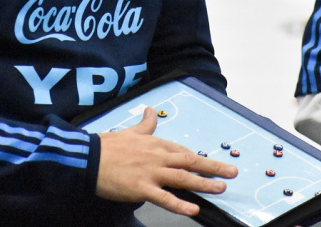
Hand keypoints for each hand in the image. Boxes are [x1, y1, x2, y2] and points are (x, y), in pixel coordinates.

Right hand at [96, 107, 237, 215]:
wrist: (88, 158)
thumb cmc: (107, 145)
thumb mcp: (129, 131)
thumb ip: (144, 124)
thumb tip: (150, 111)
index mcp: (154, 143)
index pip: (182, 151)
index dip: (198, 159)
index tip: (212, 163)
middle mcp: (157, 157)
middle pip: (189, 162)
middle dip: (212, 168)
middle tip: (231, 172)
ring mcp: (151, 173)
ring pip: (182, 178)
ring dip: (203, 183)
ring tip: (220, 188)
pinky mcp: (142, 188)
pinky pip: (164, 198)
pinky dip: (180, 204)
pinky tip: (193, 208)